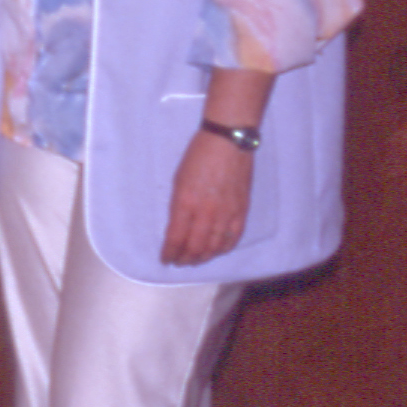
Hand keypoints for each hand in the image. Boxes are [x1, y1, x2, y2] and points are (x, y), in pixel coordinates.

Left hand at [163, 131, 255, 265]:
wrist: (227, 144)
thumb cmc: (197, 156)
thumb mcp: (178, 180)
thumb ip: (178, 206)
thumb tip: (177, 227)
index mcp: (185, 202)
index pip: (176, 237)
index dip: (170, 252)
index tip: (165, 259)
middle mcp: (206, 212)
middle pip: (195, 247)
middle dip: (185, 258)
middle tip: (179, 262)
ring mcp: (226, 214)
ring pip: (214, 246)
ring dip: (203, 257)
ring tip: (194, 260)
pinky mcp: (241, 211)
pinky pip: (232, 238)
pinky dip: (222, 248)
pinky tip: (215, 251)